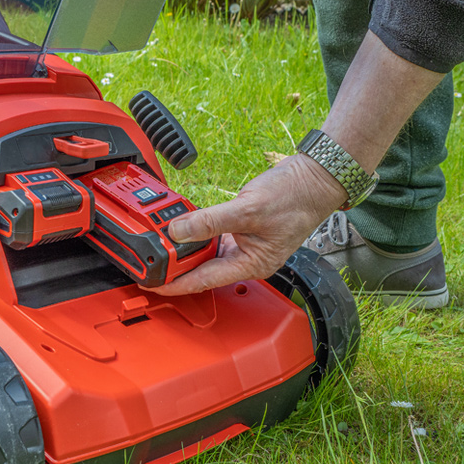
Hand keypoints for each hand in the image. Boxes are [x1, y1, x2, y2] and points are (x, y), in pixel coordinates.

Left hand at [148, 154, 347, 294]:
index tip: (152, 284)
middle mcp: (247, 260)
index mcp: (251, 265)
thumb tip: (178, 231)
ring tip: (160, 244)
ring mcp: (245, 246)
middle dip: (175, 267)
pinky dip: (197, 232)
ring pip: (206, 253)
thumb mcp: (247, 209)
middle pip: (202, 269)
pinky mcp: (242, 231)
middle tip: (148, 262)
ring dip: (185, 248)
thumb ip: (209, 222)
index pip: (204, 280)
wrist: (315, 178)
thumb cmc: (295, 197)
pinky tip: (183, 227)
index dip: (175, 284)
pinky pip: (213, 237)